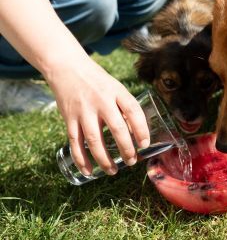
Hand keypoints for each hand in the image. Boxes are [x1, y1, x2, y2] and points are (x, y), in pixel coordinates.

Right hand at [46, 57, 149, 174]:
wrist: (68, 68)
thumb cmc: (98, 82)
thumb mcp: (116, 88)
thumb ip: (125, 108)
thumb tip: (136, 133)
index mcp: (117, 92)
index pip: (134, 111)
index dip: (142, 129)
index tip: (145, 144)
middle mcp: (101, 101)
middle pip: (117, 128)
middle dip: (126, 149)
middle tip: (132, 161)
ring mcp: (84, 111)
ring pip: (95, 140)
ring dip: (104, 159)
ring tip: (113, 171)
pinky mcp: (69, 118)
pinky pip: (75, 143)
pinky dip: (81, 159)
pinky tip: (88, 171)